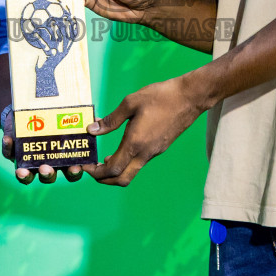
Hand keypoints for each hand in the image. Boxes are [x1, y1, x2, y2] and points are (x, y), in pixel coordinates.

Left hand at [1, 105, 83, 184]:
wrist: (28, 112)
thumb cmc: (51, 119)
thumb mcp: (64, 120)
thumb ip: (78, 121)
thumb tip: (95, 119)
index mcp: (62, 160)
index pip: (71, 172)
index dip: (73, 173)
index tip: (76, 167)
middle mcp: (46, 164)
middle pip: (49, 177)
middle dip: (48, 175)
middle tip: (46, 168)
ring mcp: (28, 161)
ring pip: (27, 175)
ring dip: (25, 175)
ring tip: (22, 170)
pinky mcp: (12, 153)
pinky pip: (9, 154)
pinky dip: (7, 148)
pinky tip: (8, 139)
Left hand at [87, 74, 210, 185]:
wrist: (190, 97)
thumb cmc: (161, 96)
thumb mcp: (131, 102)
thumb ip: (111, 119)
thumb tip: (92, 130)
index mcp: (135, 143)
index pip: (112, 169)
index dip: (96, 172)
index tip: (85, 166)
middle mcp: (145, 153)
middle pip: (122, 179)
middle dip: (104, 179)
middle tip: (92, 170)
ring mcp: (154, 152)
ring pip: (132, 171)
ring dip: (116, 170)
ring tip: (103, 159)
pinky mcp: (160, 147)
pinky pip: (140, 162)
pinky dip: (127, 161)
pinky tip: (122, 148)